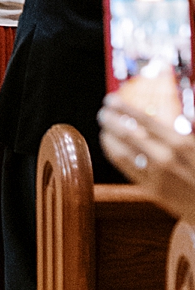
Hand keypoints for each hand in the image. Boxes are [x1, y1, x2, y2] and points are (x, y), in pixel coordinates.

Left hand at [98, 99, 194, 226]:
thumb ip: (190, 126)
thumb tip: (178, 110)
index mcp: (180, 143)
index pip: (144, 120)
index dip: (124, 108)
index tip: (111, 100)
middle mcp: (165, 157)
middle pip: (128, 133)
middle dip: (111, 120)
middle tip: (103, 112)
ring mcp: (156, 175)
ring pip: (122, 151)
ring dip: (108, 136)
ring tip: (104, 127)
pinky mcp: (151, 190)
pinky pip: (125, 168)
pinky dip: (113, 153)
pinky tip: (110, 145)